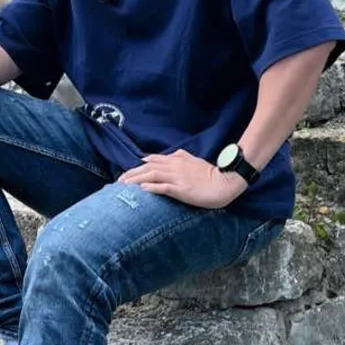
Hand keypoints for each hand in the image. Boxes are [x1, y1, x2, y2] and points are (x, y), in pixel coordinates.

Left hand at [117, 149, 248, 208]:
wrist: (225, 181)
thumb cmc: (210, 173)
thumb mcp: (194, 160)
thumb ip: (181, 156)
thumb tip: (170, 154)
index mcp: (177, 159)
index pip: (152, 161)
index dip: (138, 167)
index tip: (126, 173)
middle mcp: (174, 167)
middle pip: (148, 168)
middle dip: (132, 174)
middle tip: (119, 181)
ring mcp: (178, 178)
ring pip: (152, 176)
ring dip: (137, 180)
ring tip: (124, 185)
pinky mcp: (182, 189)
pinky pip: (164, 187)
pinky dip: (152, 188)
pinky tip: (142, 190)